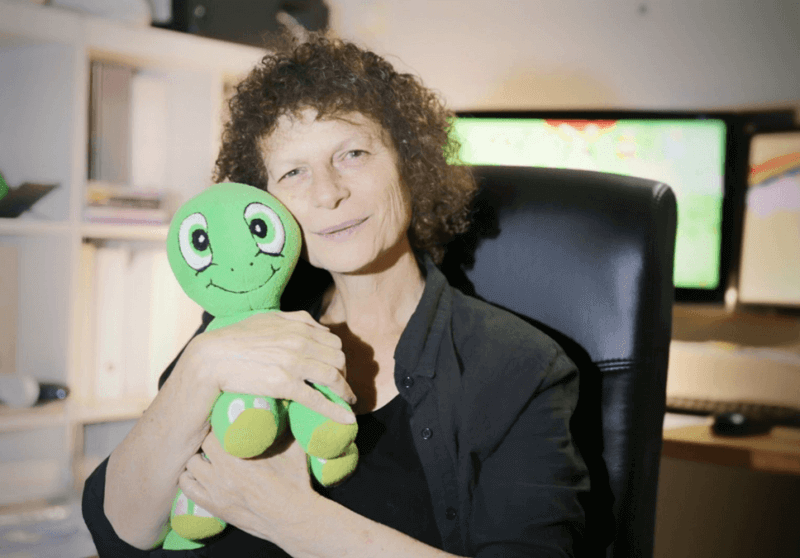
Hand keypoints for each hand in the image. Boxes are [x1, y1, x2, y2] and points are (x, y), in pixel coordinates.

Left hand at [178, 431, 319, 542]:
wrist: (294, 520)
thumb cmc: (295, 484)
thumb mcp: (294, 450)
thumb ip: (286, 427)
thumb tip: (285, 404)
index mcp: (240, 458)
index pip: (214, 432)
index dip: (219, 425)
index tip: (224, 421)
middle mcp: (223, 475)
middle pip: (201, 446)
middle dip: (209, 440)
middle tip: (218, 437)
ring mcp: (215, 492)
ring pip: (190, 465)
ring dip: (198, 458)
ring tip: (209, 455)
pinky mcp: (214, 507)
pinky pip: (186, 488)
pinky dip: (189, 477)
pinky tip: (200, 473)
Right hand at [184, 311, 354, 423]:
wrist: (212, 358)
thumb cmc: (236, 338)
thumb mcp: (268, 319)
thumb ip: (294, 320)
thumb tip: (319, 328)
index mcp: (298, 325)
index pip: (334, 341)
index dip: (339, 357)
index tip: (337, 369)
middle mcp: (301, 342)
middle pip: (338, 359)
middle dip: (344, 374)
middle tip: (340, 387)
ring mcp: (294, 363)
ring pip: (334, 378)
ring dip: (345, 392)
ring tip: (347, 402)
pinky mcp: (285, 385)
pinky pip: (318, 399)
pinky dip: (336, 410)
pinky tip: (347, 418)